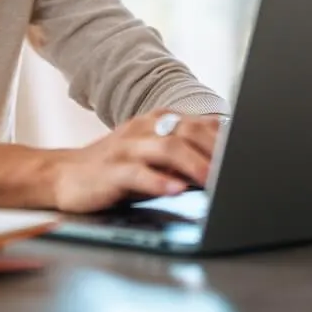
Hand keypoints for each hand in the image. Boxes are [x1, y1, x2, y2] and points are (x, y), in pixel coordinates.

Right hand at [50, 112, 221, 214]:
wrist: (62, 174)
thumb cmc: (115, 168)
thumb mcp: (152, 156)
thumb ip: (184, 153)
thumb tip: (227, 161)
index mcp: (156, 122)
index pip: (199, 124)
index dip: (226, 139)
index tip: (249, 155)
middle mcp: (143, 129)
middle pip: (186, 131)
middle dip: (215, 149)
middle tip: (237, 170)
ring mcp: (125, 148)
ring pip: (165, 148)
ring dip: (193, 163)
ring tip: (213, 180)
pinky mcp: (109, 171)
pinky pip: (136, 173)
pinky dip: (158, 181)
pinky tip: (175, 190)